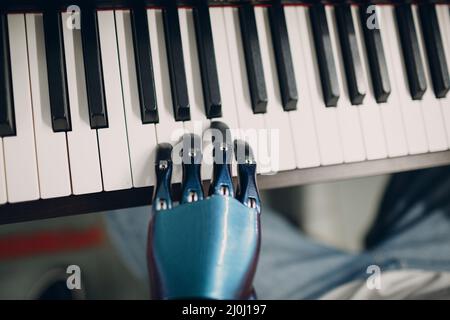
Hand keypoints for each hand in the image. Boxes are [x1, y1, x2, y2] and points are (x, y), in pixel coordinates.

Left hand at [147, 122, 260, 299]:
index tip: (239, 140)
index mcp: (245, 210)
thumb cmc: (226, 280)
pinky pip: (165, 179)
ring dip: (194, 144)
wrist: (200, 301)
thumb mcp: (246, 245)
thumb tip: (239, 194)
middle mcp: (220, 203)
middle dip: (219, 138)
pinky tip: (166, 150)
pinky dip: (165, 161)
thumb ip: (243, 216)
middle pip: (220, 160)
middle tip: (217, 125)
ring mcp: (191, 207)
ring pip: (194, 164)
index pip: (245, 167)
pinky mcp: (164, 214)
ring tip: (192, 132)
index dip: (242, 150)